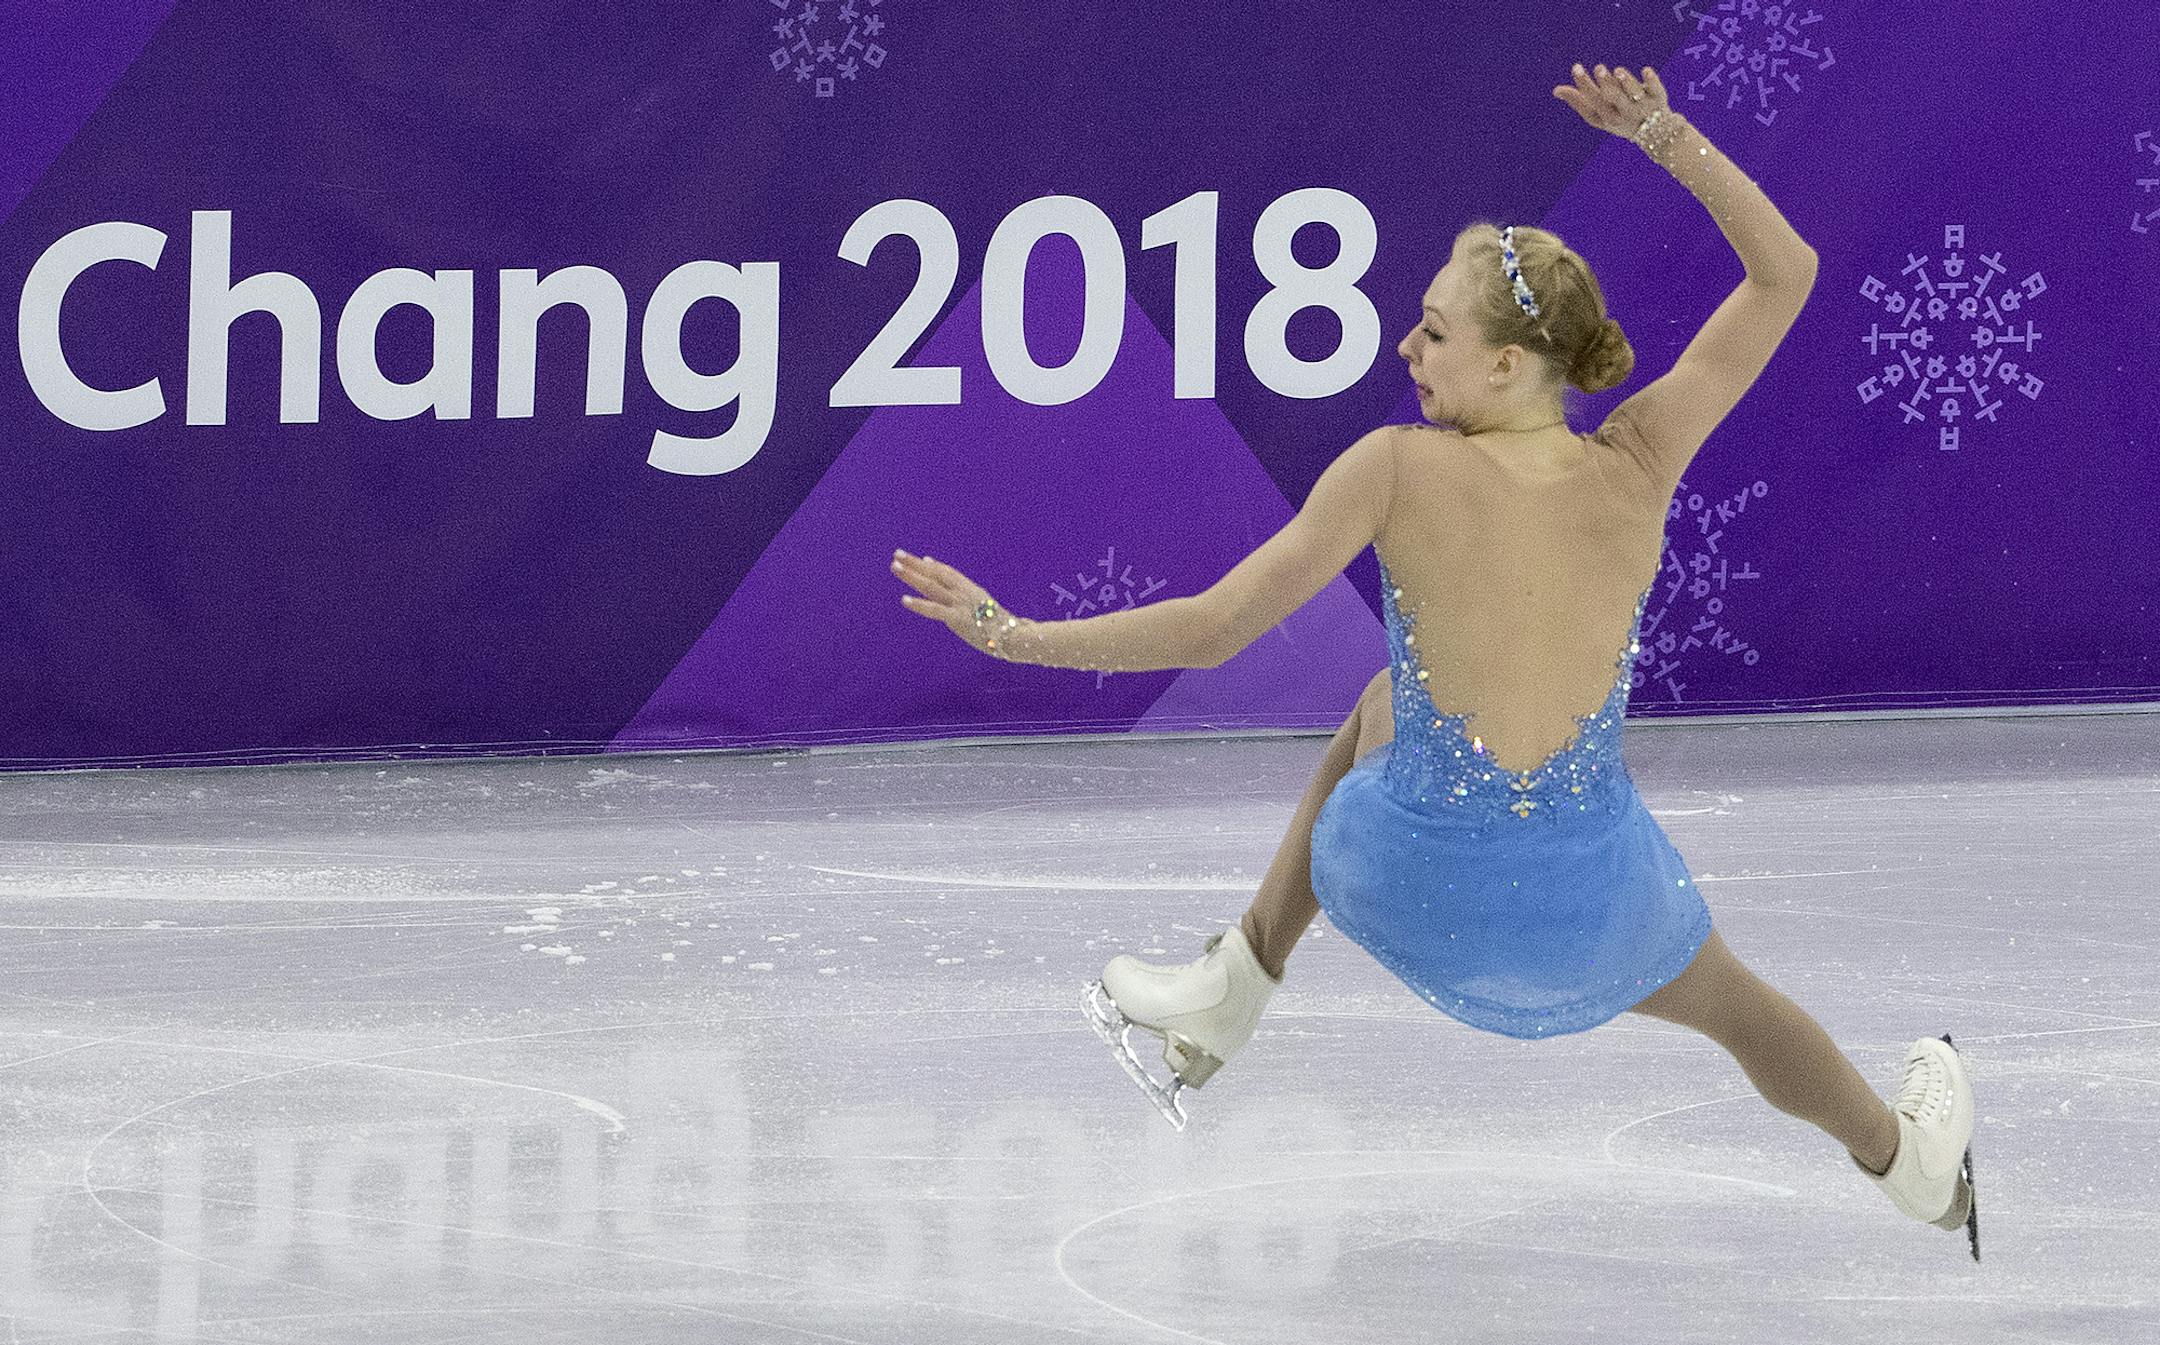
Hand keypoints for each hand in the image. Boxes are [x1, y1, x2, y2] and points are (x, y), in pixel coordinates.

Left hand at [892, 548, 1004, 654]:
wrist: (1014, 636)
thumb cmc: (1003, 627)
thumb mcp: (988, 610)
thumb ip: (975, 603)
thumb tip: (968, 601)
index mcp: (971, 589)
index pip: (949, 573)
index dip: (933, 566)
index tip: (920, 559)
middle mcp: (963, 592)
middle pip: (935, 574)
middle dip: (915, 564)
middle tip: (898, 554)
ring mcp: (959, 604)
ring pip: (930, 586)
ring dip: (911, 576)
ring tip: (895, 567)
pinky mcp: (956, 619)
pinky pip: (934, 610)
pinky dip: (918, 604)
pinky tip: (904, 599)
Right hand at [1553, 62, 1667, 136]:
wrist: (1655, 134)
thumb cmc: (1619, 118)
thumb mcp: (1599, 114)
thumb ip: (1580, 101)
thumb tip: (1555, 90)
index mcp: (1605, 119)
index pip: (1591, 105)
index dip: (1584, 88)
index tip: (1576, 67)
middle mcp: (1622, 115)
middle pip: (1611, 100)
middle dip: (1604, 84)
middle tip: (1598, 68)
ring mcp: (1641, 108)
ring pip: (1632, 94)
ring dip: (1625, 82)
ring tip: (1617, 70)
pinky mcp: (1658, 99)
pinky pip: (1655, 89)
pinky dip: (1651, 80)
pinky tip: (1645, 70)